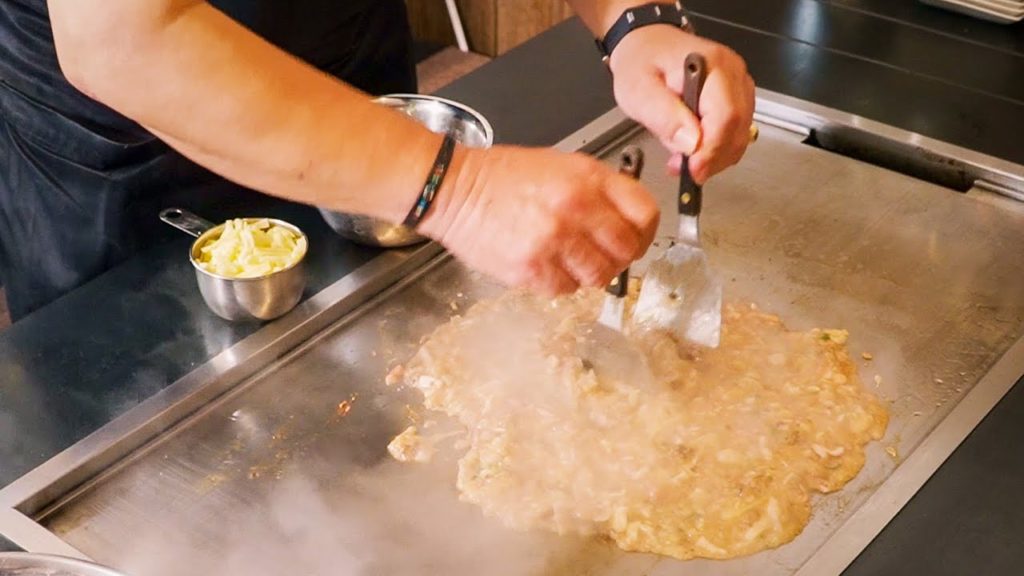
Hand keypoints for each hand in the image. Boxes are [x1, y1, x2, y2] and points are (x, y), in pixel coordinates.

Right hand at [420, 145, 658, 295]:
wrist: (454, 189)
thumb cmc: (504, 178)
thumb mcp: (562, 165)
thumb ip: (599, 191)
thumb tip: (628, 223)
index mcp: (588, 178)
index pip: (645, 214)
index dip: (645, 232)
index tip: (635, 238)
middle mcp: (576, 208)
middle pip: (626, 250)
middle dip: (617, 256)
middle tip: (601, 254)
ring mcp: (554, 240)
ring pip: (599, 276)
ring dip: (589, 272)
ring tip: (568, 258)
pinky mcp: (532, 268)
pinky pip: (565, 289)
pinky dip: (559, 282)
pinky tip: (543, 262)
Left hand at [609, 25, 754, 183]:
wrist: (646, 47)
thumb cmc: (641, 63)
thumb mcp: (638, 90)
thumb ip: (663, 116)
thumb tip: (691, 142)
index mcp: (710, 66)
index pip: (726, 116)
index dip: (712, 150)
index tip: (693, 170)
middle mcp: (732, 73)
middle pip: (738, 129)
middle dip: (712, 158)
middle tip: (683, 170)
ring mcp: (738, 86)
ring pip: (740, 135)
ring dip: (714, 157)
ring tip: (682, 160)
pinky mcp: (736, 98)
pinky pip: (736, 133)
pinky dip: (716, 149)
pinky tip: (693, 151)